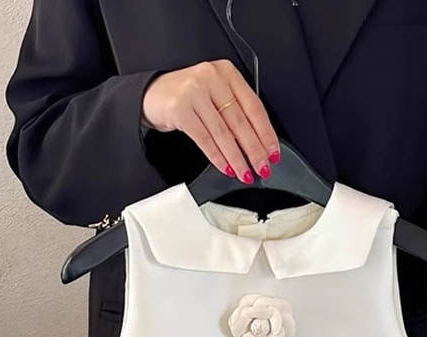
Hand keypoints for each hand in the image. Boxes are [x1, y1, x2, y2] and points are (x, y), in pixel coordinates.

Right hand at [142, 61, 280, 184]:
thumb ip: (235, 111)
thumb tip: (258, 143)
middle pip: (241, 121)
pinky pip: (205, 139)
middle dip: (254, 150)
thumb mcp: (215, 95)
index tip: (274, 152)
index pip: (254, 106)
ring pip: (223, 132)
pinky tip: (227, 168)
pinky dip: (217, 157)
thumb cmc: (187, 96)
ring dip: (237, 158)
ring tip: (246, 173)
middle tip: (263, 167)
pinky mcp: (180, 109)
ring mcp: (195, 92)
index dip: (266, 133)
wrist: (152, 94)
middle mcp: (212, 78)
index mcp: (227, 73)